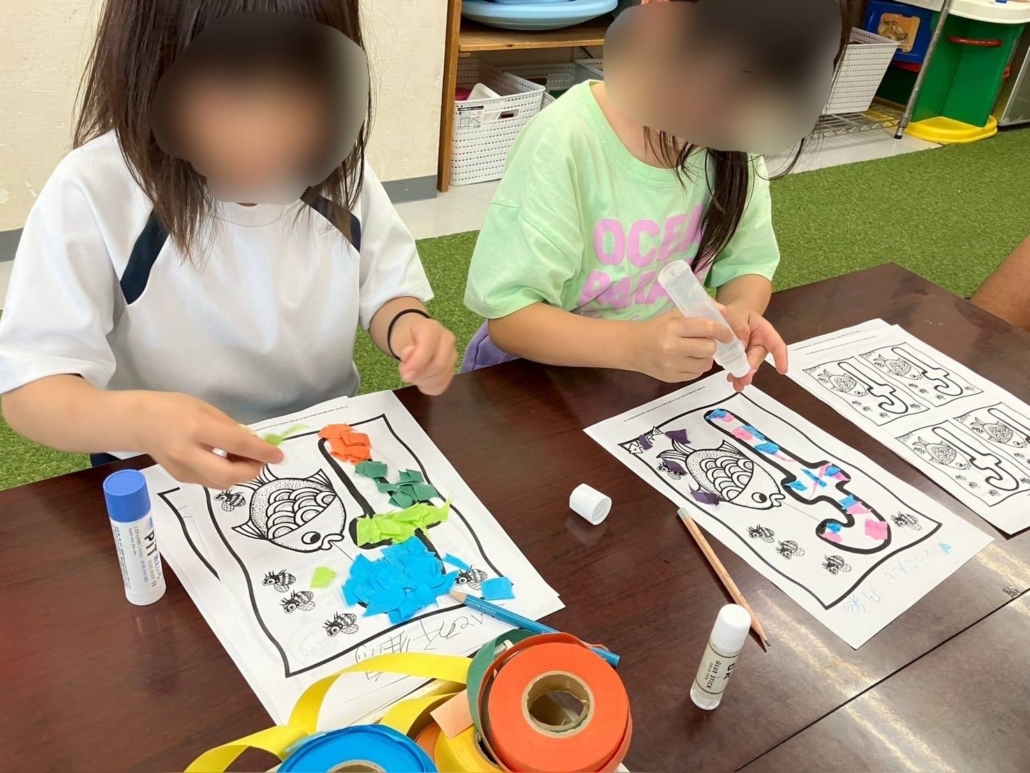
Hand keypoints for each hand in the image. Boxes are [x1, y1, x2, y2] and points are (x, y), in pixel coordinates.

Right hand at [133, 392, 282, 488]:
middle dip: (252, 471)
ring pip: (221, 483)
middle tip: (260, 460)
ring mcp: (182, 469)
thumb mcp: (206, 409)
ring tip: (241, 457)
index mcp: (197, 429)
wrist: (139, 422)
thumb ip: (230, 428)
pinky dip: (225, 474)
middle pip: (229, 475)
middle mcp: (188, 453)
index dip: (262, 452)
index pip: (237, 444)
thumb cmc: (174, 408)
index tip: (279, 455)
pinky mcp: (180, 478)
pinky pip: (210, 481)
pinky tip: (224, 460)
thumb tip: (254, 444)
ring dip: (239, 474)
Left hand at [391, 314, 457, 395]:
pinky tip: (421, 380)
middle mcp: (448, 341)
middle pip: (439, 365)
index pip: (429, 348)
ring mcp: (452, 356)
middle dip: (419, 374)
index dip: (417, 364)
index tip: (405, 374)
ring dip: (422, 381)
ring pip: (441, 377)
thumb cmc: (407, 336)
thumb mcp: (399, 337)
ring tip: (412, 373)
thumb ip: (402, 345)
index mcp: (433, 329)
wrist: (413, 336)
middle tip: (404, 372)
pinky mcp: (451, 369)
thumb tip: (408, 353)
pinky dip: (428, 387)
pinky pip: (442, 385)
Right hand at [630, 311, 734, 382]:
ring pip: (705, 364)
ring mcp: (671, 365)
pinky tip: (687, 360)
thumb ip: (700, 311)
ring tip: (696, 351)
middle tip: (706, 342)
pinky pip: (696, 374)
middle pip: (709, 349)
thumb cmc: (657, 328)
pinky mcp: (671, 378)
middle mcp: (672, 347)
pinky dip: (696, 367)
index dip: (723, 331)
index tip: (727, 334)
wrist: (633, 347)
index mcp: (674, 327)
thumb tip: (725, 313)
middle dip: (712, 345)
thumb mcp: (675, 314)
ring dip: (705, 357)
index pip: (708, 328)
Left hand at [718, 302, 787, 390]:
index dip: (781, 357)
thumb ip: (739, 327)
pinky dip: (735, 375)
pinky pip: (740, 368)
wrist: (730, 317)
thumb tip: (742, 344)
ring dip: (743, 376)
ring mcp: (751, 353)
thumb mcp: (737, 314)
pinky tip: (731, 379)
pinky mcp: (742, 359)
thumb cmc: (737, 314)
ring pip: (749, 366)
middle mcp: (760, 344)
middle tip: (744, 379)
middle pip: (758, 358)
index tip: (782, 370)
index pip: (777, 344)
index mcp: (764, 331)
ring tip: (736, 384)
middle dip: (751, 370)